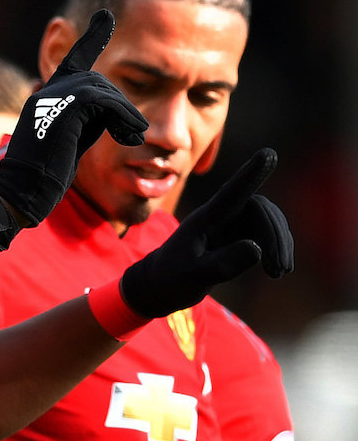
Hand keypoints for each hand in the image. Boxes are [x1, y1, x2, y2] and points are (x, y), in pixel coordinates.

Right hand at [0, 9, 147, 247]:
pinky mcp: (62, 108)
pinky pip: (103, 100)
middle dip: (119, 103)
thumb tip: (111, 110)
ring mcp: (51, 98)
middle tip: (133, 131)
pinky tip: (129, 136)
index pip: (72, 61)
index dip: (90, 38)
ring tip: (134, 136)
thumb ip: (83, 120)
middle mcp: (46, 92)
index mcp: (44, 98)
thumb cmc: (44, 178)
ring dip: (123, 112)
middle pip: (95, 79)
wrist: (22, 192)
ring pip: (101, 88)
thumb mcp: (67, 142)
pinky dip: (121, 116)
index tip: (104, 16)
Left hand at [120, 148, 294, 317]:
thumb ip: (223, 264)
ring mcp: (229, 224)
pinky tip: (276, 269)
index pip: (231, 192)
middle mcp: (218, 216)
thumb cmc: (172, 278)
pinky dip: (276, 247)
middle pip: (258, 207)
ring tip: (279, 271)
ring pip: (266, 219)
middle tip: (279, 267)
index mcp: (204, 219)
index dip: (250, 174)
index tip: (269, 154)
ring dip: (279, 242)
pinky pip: (266, 233)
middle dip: (274, 232)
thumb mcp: (195, 276)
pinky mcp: (237, 236)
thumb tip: (257, 248)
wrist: (160, 286)